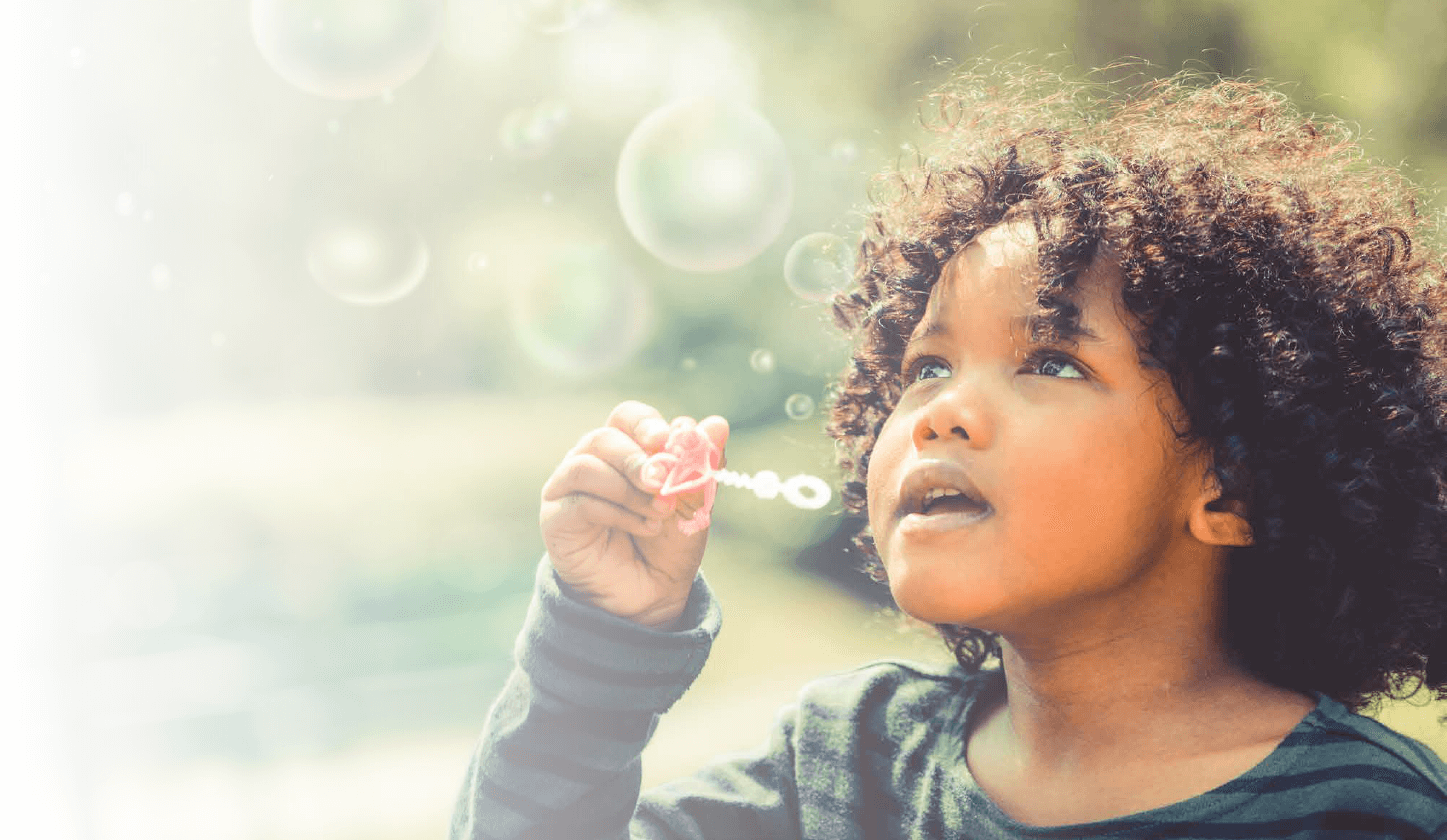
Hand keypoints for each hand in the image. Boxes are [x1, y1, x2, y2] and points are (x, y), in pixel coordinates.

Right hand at [539, 400, 728, 628]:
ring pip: (586, 466)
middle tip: (663, 482)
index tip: (666, 440)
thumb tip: (718, 423)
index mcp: (624, 449)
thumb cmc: (668, 543)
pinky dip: (618, 513)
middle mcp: (591, 462)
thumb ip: (702, 464)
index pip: (627, 417)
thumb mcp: (694, 502)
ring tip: (658, 513)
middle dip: (637, 459)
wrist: (652, 594)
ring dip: (628, 489)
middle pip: (603, 438)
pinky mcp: (556, 518)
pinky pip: (581, 502)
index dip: (645, 424)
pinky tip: (643, 528)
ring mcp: (568, 489)